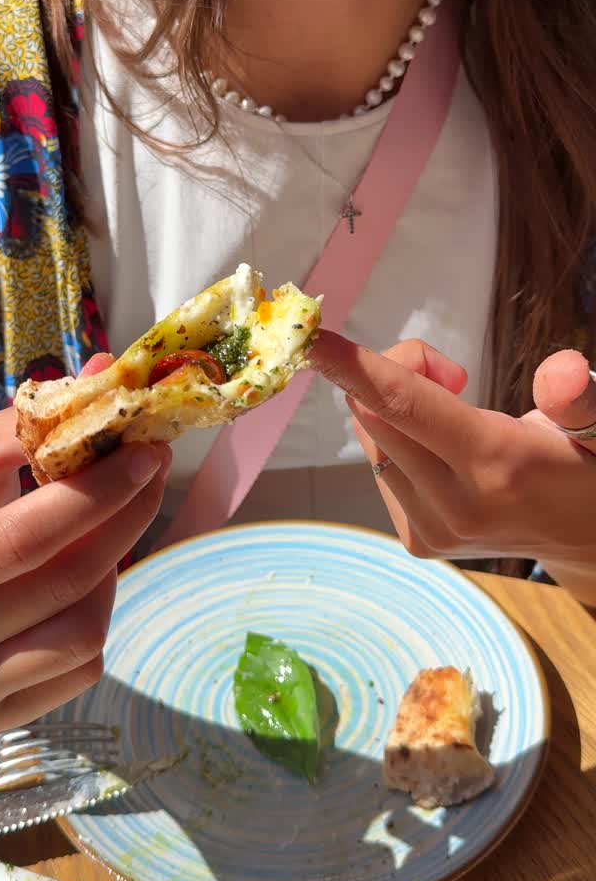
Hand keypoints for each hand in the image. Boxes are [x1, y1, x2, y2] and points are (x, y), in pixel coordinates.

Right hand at [0, 353, 170, 728]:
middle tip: (151, 472)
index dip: (95, 493)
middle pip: (63, 583)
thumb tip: (109, 375)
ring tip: (101, 535)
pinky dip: (98, 618)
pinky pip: (83, 669)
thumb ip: (29, 424)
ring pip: (83, 633)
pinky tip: (80, 586)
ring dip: (111, 572)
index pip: (23, 539)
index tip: (145, 451)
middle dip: (125, 518)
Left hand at [310, 331, 595, 599]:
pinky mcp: (416, 540)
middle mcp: (453, 503)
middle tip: (452, 375)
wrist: (582, 537)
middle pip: (377, 411)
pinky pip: (380, 464)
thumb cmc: (583, 464)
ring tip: (457, 419)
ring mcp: (430, 528)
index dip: (354, 367)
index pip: (405, 404)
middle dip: (399, 371)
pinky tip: (443, 454)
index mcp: (496, 463)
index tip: (311, 340)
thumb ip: (576, 396)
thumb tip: (562, 371)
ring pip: (373, 437)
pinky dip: (399, 442)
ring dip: (397, 410)